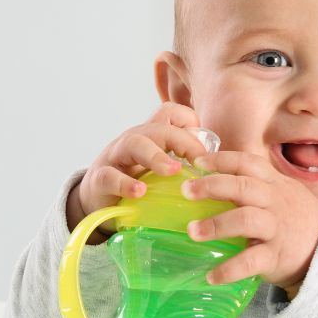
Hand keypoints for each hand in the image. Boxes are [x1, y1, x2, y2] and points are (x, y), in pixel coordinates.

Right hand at [68, 102, 208, 237]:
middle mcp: (135, 139)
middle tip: (199, 162)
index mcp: (152, 136)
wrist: (96, 203)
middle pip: (158, 127)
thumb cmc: (137, 185)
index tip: (205, 151)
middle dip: (182, 141)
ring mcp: (115, 157)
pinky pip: (110, 176)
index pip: (171, 113)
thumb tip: (221, 171)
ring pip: (135, 142)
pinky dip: (126, 183)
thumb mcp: (161, 171)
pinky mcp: (100, 179)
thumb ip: (184, 165)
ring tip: (173, 171)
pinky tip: (140, 192)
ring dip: (156, 156)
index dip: (190, 124)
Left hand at [181, 150, 317, 296]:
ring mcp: (276, 229)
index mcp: (273, 183)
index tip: (197, 162)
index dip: (221, 160)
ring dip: (216, 225)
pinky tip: (210, 276)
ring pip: (246, 220)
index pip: (247, 163)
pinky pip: (250, 262)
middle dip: (212, 186)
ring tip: (192, 231)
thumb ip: (251, 185)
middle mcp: (275, 202)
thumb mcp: (279, 193)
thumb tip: (207, 179)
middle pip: (243, 187)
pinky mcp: (275, 257)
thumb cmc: (291, 218)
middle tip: (186, 192)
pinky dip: (229, 269)